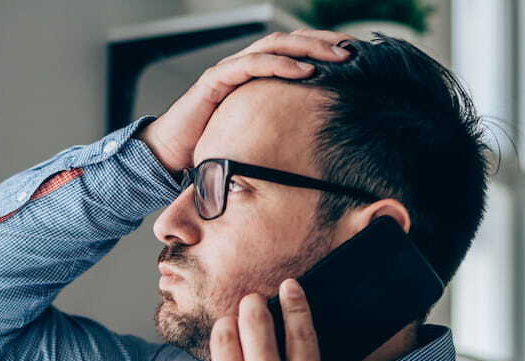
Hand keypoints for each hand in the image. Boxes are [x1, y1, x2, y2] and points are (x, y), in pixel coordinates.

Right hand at [134, 29, 355, 175]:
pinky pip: (252, 64)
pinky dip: (280, 65)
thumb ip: (275, 133)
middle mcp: (244, 67)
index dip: (323, 51)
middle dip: (323, 43)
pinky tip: (304, 71)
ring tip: (338, 57)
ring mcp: (230, 70)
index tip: (355, 59)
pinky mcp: (216, 79)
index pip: (294, 54)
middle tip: (354, 50)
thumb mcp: (252, 138)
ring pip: (276, 46)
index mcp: (255, 78)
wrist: (169, 154)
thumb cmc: (208, 148)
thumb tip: (310, 148)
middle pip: (290, 43)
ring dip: (309, 49)